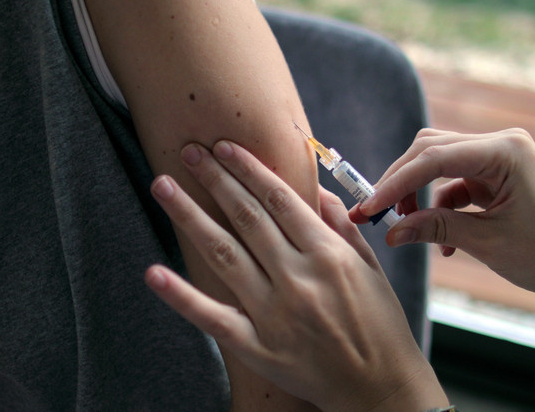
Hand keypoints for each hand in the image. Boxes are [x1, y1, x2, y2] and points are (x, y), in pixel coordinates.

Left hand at [145, 141, 446, 410]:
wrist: (380, 387)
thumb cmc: (379, 323)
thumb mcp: (370, 267)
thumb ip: (341, 225)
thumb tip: (314, 188)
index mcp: (328, 254)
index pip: (279, 198)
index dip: (248, 169)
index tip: (224, 147)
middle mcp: (298, 278)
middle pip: (247, 217)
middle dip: (215, 179)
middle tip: (188, 152)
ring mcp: (274, 314)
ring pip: (224, 253)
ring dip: (190, 216)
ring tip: (163, 185)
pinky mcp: (258, 347)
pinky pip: (212, 317)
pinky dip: (181, 296)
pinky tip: (153, 272)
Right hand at [352, 128, 534, 296]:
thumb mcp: (486, 243)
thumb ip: (436, 229)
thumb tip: (390, 232)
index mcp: (505, 151)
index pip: (434, 157)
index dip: (396, 183)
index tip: (369, 207)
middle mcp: (502, 143)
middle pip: (432, 150)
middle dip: (401, 182)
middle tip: (375, 213)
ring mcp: (500, 156)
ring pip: (440, 163)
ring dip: (420, 195)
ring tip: (409, 228)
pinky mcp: (498, 173)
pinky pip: (456, 182)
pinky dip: (442, 207)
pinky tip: (444, 241)